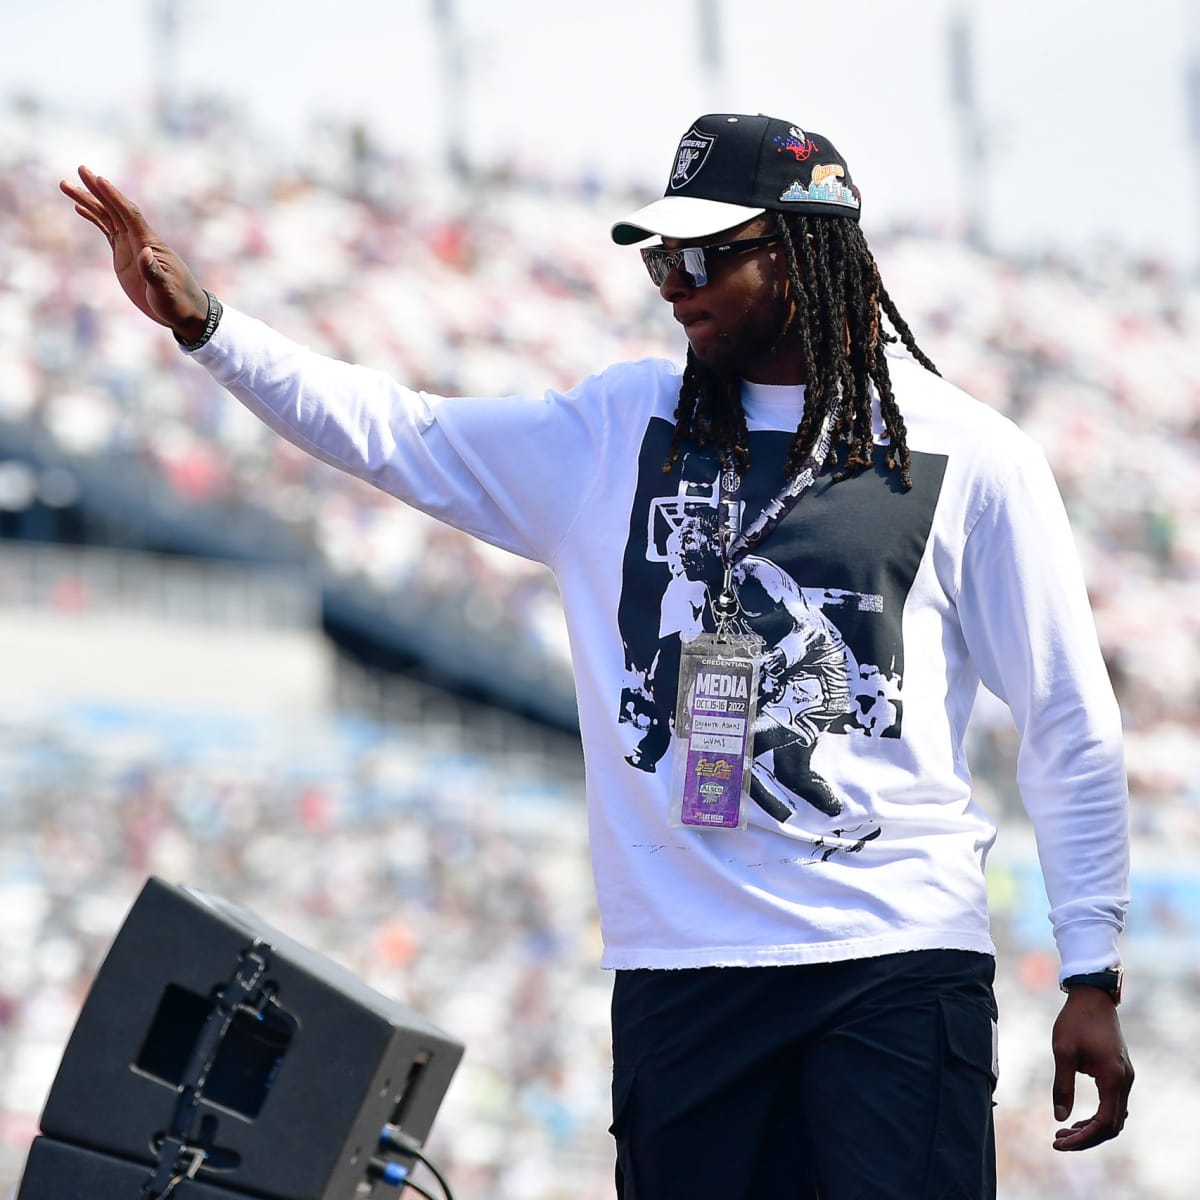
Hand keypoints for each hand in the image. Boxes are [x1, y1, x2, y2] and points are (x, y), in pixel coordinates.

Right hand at [59, 166, 209, 340]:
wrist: (184, 312)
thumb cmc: (178, 303)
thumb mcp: (166, 291)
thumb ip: (154, 272)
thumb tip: (144, 252)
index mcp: (150, 244)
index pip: (130, 215)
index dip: (115, 197)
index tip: (98, 179)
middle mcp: (140, 240)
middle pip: (115, 209)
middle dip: (98, 190)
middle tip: (80, 168)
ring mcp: (131, 246)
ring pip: (108, 217)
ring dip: (89, 201)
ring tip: (67, 185)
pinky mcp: (125, 255)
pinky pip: (107, 231)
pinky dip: (94, 218)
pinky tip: (80, 208)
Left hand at [1050, 986, 1133, 1150]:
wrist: (1092, 996)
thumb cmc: (1075, 1021)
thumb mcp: (1063, 1051)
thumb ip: (1062, 1085)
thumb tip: (1059, 1117)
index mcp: (1113, 1078)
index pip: (1103, 1123)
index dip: (1083, 1137)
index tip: (1060, 1141)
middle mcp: (1124, 1081)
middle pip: (1112, 1125)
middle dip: (1086, 1137)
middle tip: (1059, 1140)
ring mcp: (1125, 1077)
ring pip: (1114, 1116)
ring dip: (1092, 1128)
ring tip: (1065, 1131)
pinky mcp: (1120, 1072)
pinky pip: (1113, 1104)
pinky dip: (1098, 1116)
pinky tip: (1079, 1118)